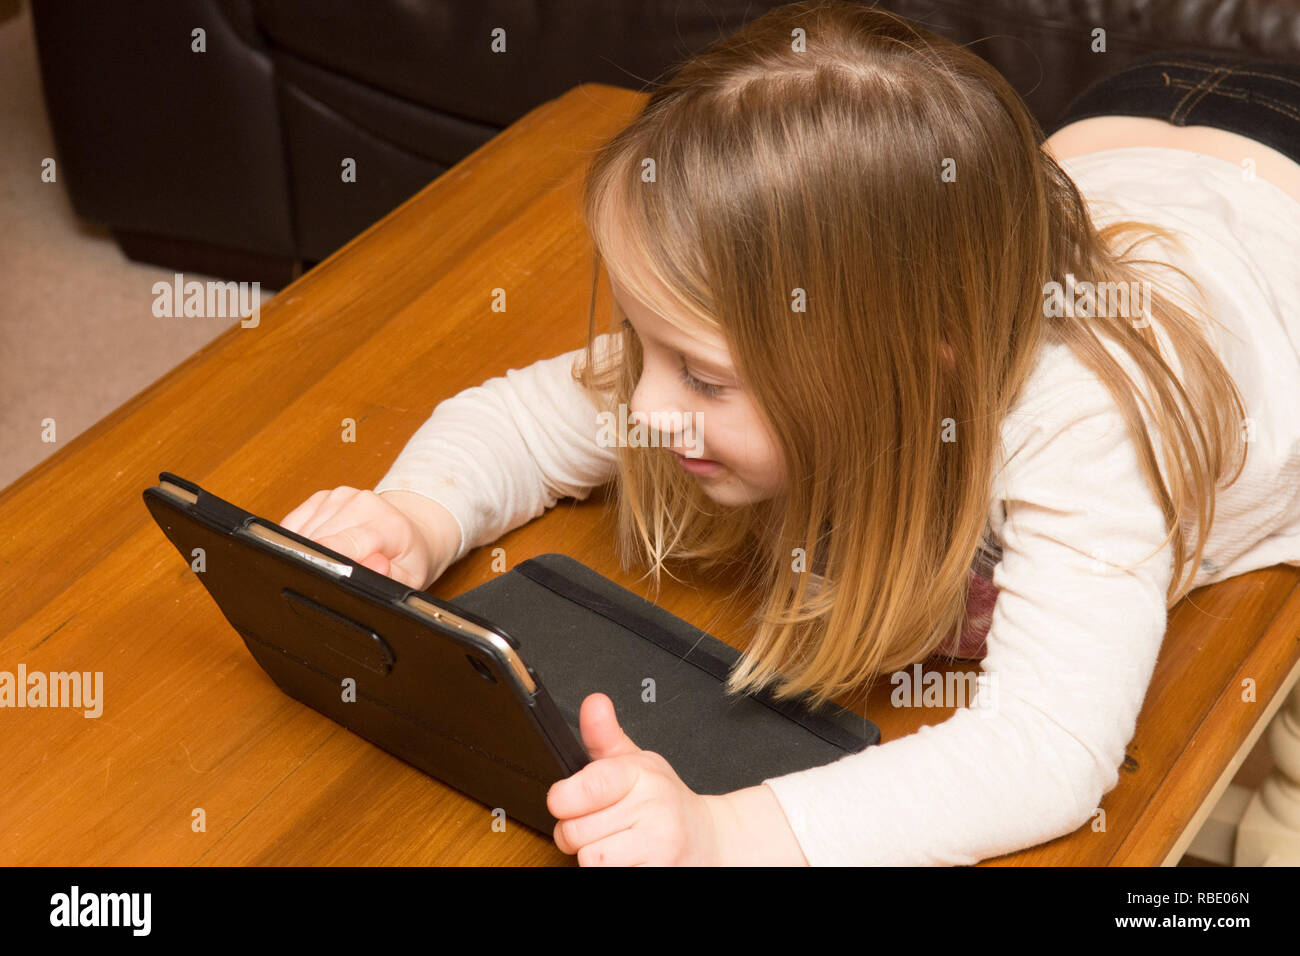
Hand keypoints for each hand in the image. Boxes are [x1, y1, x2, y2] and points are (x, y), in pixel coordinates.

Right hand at [278, 486, 439, 588]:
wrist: (410, 531)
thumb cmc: (408, 558)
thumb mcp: (410, 579)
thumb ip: (392, 578)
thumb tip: (375, 566)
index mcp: (388, 525)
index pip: (349, 542)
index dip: (327, 560)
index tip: (314, 573)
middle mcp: (363, 504)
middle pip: (318, 541)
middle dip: (317, 565)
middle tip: (331, 581)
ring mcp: (339, 497)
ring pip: (301, 535)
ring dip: (308, 555)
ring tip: (333, 564)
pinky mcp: (321, 497)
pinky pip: (293, 526)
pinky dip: (298, 543)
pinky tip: (319, 551)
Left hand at [547, 693, 722, 865]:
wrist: (710, 841)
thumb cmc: (666, 803)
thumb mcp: (639, 763)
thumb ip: (605, 737)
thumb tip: (593, 702)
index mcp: (643, 774)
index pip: (589, 784)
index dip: (564, 797)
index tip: (564, 800)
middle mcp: (653, 807)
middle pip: (575, 829)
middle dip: (576, 833)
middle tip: (597, 827)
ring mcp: (658, 845)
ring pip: (589, 859)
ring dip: (592, 856)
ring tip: (614, 845)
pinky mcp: (658, 873)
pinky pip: (607, 876)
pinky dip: (609, 871)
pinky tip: (627, 859)